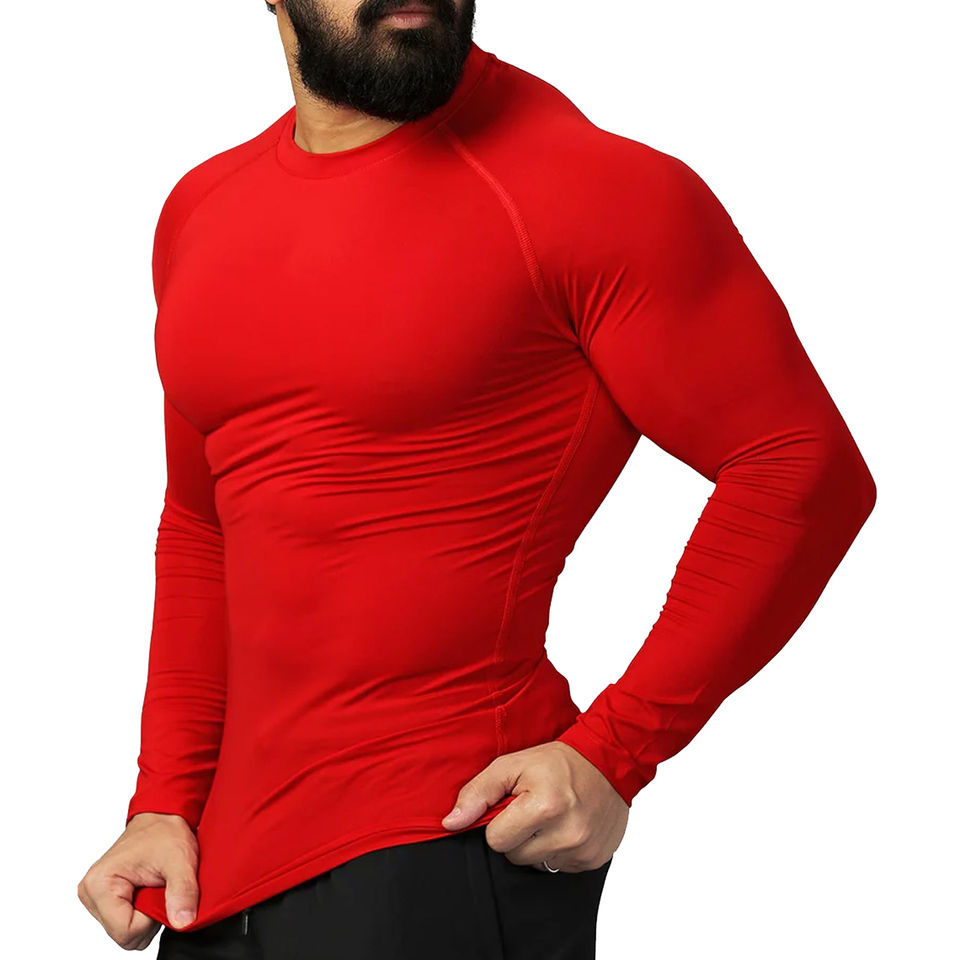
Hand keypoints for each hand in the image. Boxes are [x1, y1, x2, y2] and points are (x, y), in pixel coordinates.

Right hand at [77, 812, 199, 948]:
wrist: (161, 817)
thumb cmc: (166, 832)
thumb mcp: (181, 860)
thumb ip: (183, 892)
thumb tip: (184, 922)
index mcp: (100, 884)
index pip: (125, 932)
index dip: (151, 919)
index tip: (160, 891)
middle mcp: (90, 892)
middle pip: (124, 936)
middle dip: (148, 917)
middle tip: (158, 886)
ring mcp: (94, 897)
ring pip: (124, 931)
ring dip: (145, 914)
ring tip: (153, 885)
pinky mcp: (103, 898)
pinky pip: (124, 922)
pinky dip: (141, 911)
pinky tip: (147, 889)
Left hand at [441, 740, 628, 871]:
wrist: (608, 761)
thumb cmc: (557, 762)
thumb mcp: (512, 765)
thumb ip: (479, 792)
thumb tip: (451, 822)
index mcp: (545, 806)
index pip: (496, 840)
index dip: (499, 823)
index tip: (513, 807)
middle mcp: (567, 832)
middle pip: (515, 857)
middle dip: (518, 835)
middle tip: (533, 810)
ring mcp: (583, 849)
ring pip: (537, 865)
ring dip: (539, 845)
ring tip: (551, 817)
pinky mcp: (595, 859)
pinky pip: (560, 868)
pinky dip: (559, 850)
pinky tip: (566, 826)